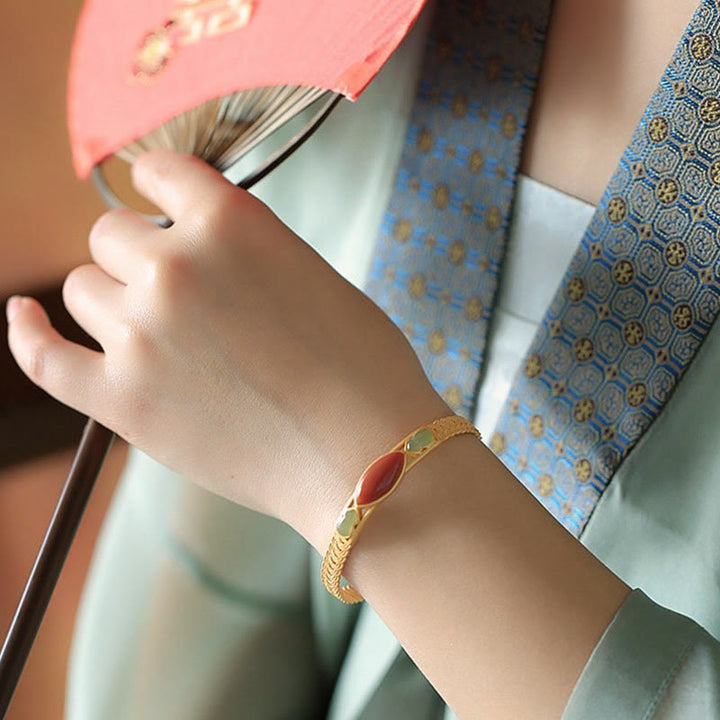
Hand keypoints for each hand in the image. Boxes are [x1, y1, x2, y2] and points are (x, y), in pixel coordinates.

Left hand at [7, 151, 447, 547]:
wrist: (365, 455)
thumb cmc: (361, 367)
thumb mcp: (312, 276)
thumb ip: (247, 251)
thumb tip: (201, 251)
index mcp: (230, 222)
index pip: (160, 172)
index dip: (162, 189)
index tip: (163, 205)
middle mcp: (174, 266)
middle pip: (111, 236)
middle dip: (140, 257)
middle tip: (180, 294)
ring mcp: (140, 335)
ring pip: (81, 291)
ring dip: (114, 303)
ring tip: (159, 335)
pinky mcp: (121, 402)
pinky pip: (43, 357)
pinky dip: (29, 334)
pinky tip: (23, 316)